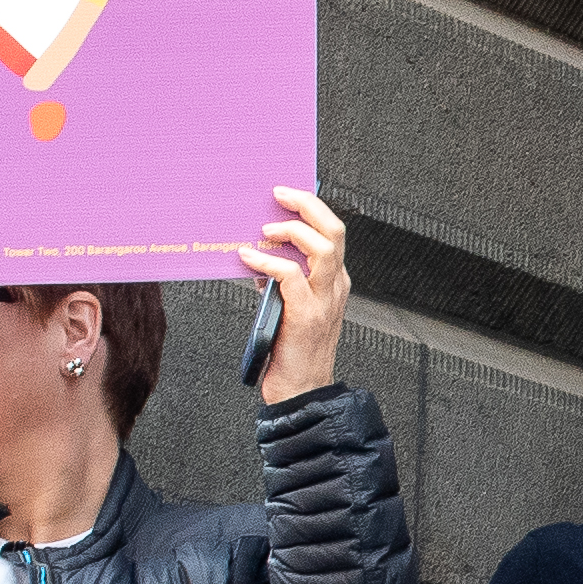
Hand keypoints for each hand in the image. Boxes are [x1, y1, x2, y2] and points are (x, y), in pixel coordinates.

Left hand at [245, 186, 348, 401]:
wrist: (301, 389)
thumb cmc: (292, 349)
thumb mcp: (288, 305)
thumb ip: (280, 280)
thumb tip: (258, 255)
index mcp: (334, 281)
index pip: (332, 231)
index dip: (312, 207)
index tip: (286, 194)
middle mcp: (335, 286)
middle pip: (334, 230)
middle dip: (306, 205)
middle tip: (279, 194)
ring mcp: (324, 300)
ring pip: (322, 247)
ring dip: (290, 230)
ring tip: (265, 229)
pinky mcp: (306, 315)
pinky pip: (289, 275)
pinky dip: (266, 262)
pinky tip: (248, 258)